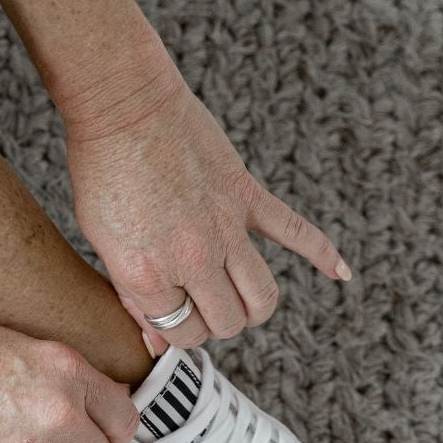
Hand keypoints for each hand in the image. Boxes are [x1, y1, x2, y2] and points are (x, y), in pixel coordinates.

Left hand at [63, 69, 349, 351]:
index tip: (169, 308)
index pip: (181, 334)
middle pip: (226, 323)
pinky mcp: (247, 196)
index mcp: (146, 276)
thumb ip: (133, 291)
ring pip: (262, 297)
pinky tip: (341, 273)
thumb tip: (157, 336)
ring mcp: (225, 229)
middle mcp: (191, 260)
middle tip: (204, 305)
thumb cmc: (102, 174)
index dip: (175, 327)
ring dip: (254, 307)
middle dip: (216, 322)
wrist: (125, 106)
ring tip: (242, 300)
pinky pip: (296, 233)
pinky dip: (324, 254)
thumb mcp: (102, 243)